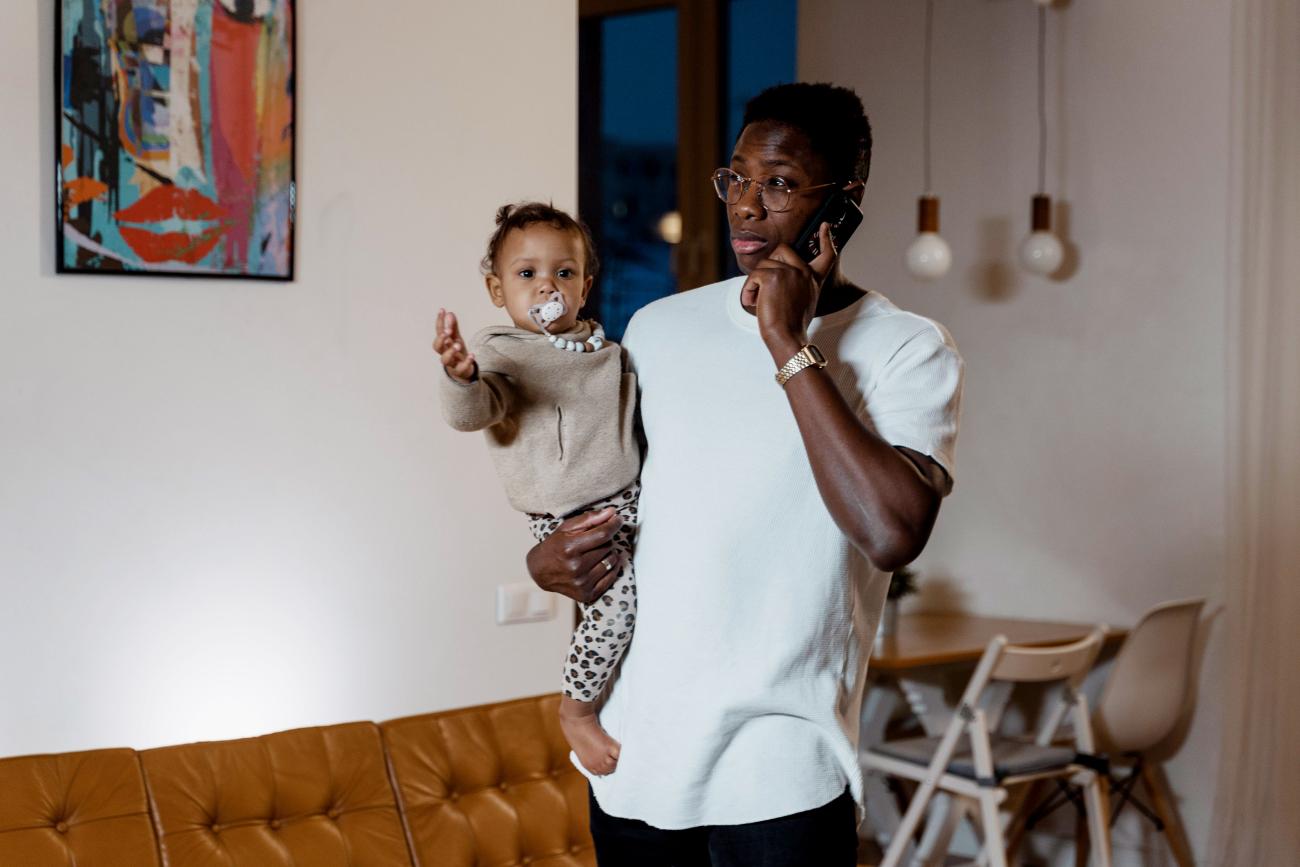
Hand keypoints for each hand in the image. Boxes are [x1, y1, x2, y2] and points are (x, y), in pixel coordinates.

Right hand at [434, 308, 476, 382]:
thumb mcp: (456, 338)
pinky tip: (472, 355)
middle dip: (441, 339)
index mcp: (443, 344)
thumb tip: (450, 313)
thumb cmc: (457, 352)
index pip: (438, 332)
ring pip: (445, 359)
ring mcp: (451, 363)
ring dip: (451, 351)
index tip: (442, 310)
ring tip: (458, 344)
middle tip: (448, 331)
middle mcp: (444, 353)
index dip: (439, 321)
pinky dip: (466, 362)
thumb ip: (453, 327)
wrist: (462, 371)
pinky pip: (461, 368)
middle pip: (437, 347)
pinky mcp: (460, 371)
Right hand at [525, 507, 625, 603]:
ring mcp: (582, 583)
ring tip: (595, 552)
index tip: (618, 520)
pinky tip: (600, 563)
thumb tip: (612, 512)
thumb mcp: (567, 527)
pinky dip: (610, 568)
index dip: (614, 524)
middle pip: (608, 546)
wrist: (540, 571)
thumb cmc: (555, 546)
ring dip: (608, 553)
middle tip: (595, 540)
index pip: (603, 534)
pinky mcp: (587, 594)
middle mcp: (576, 567)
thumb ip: (590, 518)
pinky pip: (612, 576)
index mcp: (570, 548)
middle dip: (605, 539)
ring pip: (612, 561)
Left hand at [739, 222, 837, 361]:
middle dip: (770, 264)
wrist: (787, 337)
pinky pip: (754, 275)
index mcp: (813, 279)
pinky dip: (749, 289)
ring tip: (757, 301)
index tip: (826, 226)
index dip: (827, 239)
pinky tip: (752, 302)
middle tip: (763, 286)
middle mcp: (804, 272)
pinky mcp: (773, 277)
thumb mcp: (802, 301)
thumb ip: (795, 284)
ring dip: (756, 282)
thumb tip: (773, 276)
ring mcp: (790, 272)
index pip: (826, 255)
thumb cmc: (791, 325)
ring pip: (764, 264)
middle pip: (783, 250)